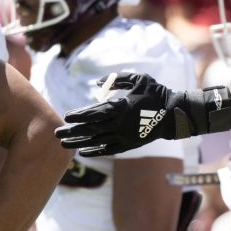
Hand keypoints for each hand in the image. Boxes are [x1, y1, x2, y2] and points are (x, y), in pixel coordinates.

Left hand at [56, 73, 230, 156]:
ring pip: (96, 141)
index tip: (65, 117)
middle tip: (56, 133)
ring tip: (64, 143)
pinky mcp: (129, 144)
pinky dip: (95, 150)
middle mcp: (120, 124)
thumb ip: (117, 80)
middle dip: (72, 131)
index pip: (94, 113)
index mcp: (121, 108)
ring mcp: (124, 136)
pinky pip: (108, 149)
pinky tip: (83, 152)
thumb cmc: (156, 93)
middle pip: (90, 129)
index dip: (78, 116)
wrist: (174, 114)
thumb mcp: (138, 79)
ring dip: (79, 143)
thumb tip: (98, 83)